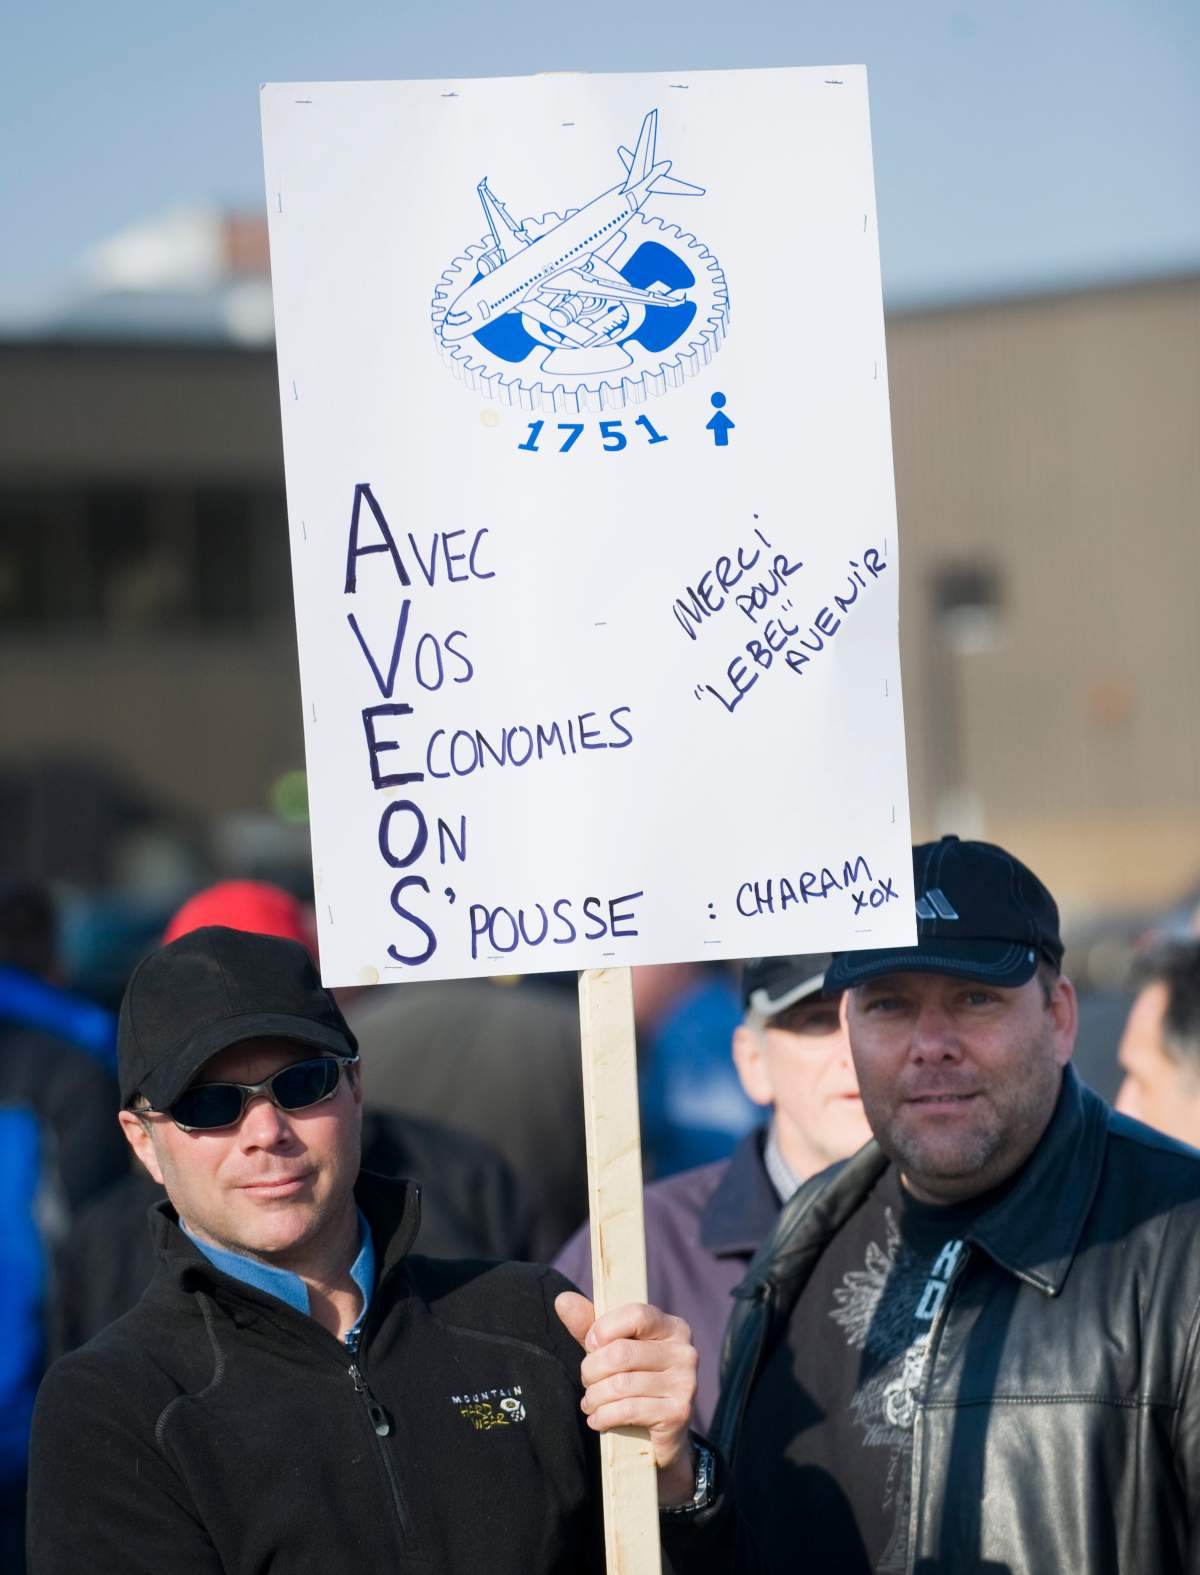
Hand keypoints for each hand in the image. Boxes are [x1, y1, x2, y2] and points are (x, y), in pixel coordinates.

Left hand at [556, 1290, 697, 1505]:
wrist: (659, 1435)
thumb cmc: (632, 1381)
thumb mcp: (611, 1349)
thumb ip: (589, 1324)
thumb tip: (562, 1299)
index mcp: (672, 1327)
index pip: (636, 1314)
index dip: (604, 1329)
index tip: (591, 1345)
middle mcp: (685, 1351)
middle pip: (621, 1353)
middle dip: (592, 1369)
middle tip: (587, 1381)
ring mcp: (685, 1383)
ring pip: (621, 1384)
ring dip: (594, 1396)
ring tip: (589, 1402)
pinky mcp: (678, 1413)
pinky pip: (629, 1410)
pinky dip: (604, 1416)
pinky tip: (597, 1420)